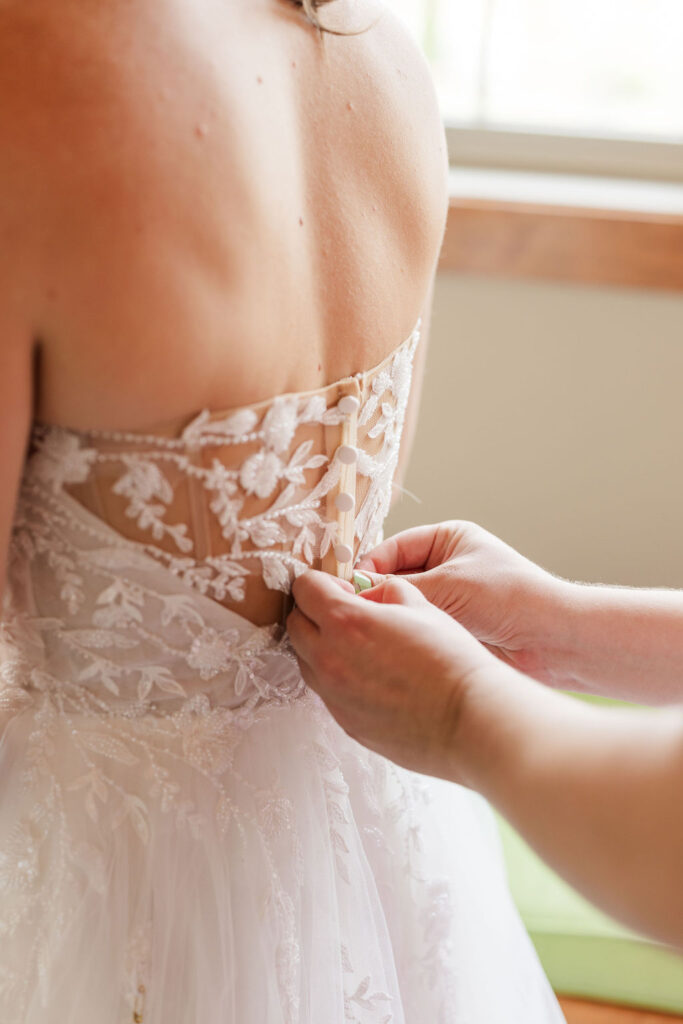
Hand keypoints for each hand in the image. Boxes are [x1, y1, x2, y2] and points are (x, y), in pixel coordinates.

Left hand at [287, 569, 499, 781]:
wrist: (469, 718)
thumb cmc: (451, 660)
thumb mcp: (421, 606)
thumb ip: (387, 592)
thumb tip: (373, 595)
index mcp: (345, 622)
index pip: (305, 589)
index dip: (321, 582)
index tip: (340, 587)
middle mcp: (329, 659)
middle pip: (295, 625)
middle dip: (312, 612)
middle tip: (344, 613)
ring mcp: (334, 696)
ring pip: (306, 661)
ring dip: (320, 647)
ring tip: (357, 646)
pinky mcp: (346, 722)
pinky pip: (327, 692)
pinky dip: (337, 678)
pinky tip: (370, 676)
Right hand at [358, 521, 571, 686]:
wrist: (553, 640)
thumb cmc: (511, 597)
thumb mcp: (449, 585)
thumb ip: (400, 588)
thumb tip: (356, 592)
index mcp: (448, 539)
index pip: (393, 548)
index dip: (370, 567)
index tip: (347, 588)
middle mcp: (447, 565)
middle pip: (395, 577)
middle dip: (377, 594)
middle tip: (351, 613)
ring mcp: (450, 597)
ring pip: (405, 606)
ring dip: (392, 617)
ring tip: (371, 631)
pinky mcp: (454, 627)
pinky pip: (419, 628)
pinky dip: (406, 635)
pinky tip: (390, 646)